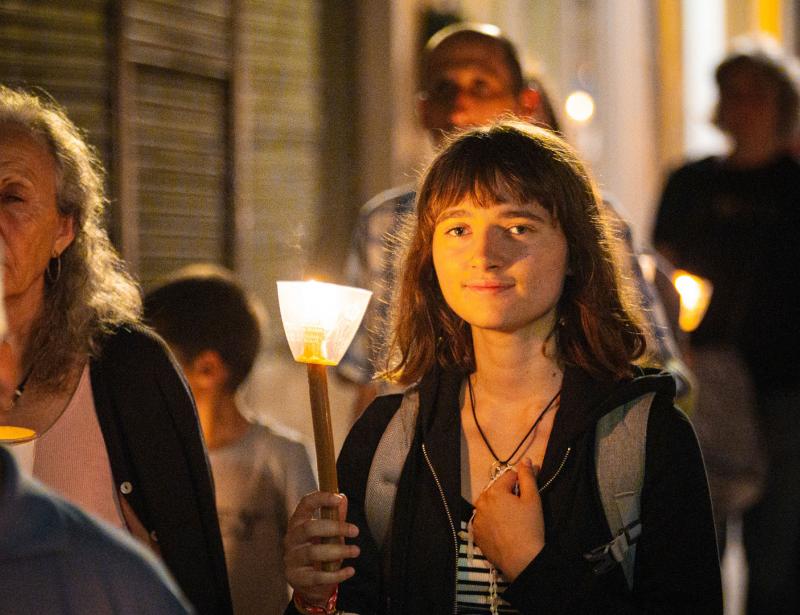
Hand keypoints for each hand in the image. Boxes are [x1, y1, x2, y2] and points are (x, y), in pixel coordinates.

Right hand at [284, 491, 359, 604]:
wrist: (307, 583)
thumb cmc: (317, 551)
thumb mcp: (326, 533)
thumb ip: (334, 516)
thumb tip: (343, 498)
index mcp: (298, 523)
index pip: (305, 504)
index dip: (321, 498)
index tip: (338, 499)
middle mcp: (291, 539)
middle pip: (310, 527)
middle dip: (335, 527)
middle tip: (355, 531)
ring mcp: (291, 559)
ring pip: (314, 552)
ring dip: (339, 551)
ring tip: (356, 551)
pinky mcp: (296, 578)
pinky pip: (318, 576)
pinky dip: (337, 574)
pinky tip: (350, 570)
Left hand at [473, 458, 544, 580]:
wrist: (521, 559)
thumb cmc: (529, 527)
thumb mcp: (533, 499)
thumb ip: (527, 476)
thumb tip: (525, 460)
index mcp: (494, 491)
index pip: (509, 476)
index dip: (521, 481)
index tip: (529, 491)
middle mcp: (481, 502)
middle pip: (497, 490)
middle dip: (508, 493)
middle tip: (522, 507)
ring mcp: (477, 519)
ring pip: (489, 505)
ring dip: (499, 506)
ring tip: (513, 519)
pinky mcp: (477, 534)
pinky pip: (485, 520)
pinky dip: (493, 521)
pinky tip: (504, 529)